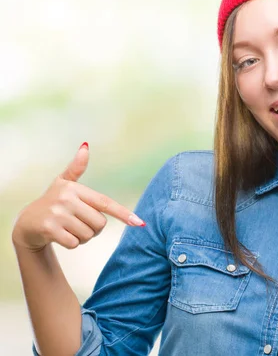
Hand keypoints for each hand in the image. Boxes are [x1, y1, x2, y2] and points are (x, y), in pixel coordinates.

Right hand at [12, 142, 145, 251]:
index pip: (105, 203)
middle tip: (78, 223)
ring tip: (69, 228)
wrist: (26, 222)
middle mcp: (66, 199)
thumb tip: (85, 146)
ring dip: (82, 237)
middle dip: (93, 229)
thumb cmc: (51, 201)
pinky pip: (75, 243)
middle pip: (99, 223)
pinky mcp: (49, 229)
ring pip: (88, 235)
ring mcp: (57, 214)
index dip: (123, 213)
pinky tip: (61, 236)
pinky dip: (72, 244)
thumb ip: (76, 168)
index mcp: (74, 189)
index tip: (139, 222)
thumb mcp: (63, 183)